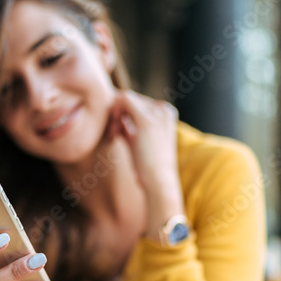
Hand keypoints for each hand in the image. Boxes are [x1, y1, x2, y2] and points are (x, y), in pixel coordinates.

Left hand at [105, 90, 184, 237]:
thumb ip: (131, 126)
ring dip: (114, 115)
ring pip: (124, 98)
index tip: (118, 132)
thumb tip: (116, 115)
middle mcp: (164, 109)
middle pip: (130, 99)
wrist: (159, 182)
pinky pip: (123, 100)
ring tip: (114, 135)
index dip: (124, 113)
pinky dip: (114, 114)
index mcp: (167, 112)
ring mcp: (156, 113)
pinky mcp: (146, 120)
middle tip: (113, 134)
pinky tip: (114, 133)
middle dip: (117, 114)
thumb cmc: (149, 167)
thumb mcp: (141, 141)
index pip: (138, 102)